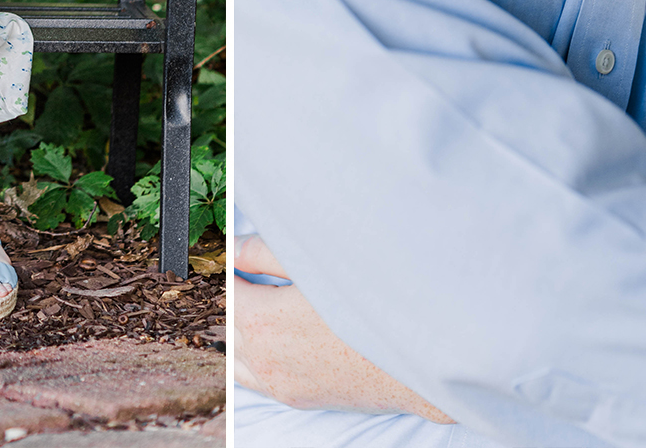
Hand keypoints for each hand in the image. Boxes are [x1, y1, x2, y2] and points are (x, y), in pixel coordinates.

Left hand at [232, 235, 452, 422]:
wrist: (417, 354)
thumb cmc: (372, 300)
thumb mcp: (315, 263)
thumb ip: (264, 254)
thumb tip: (232, 247)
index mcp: (261, 319)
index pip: (228, 290)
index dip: (233, 268)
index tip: (242, 256)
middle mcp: (263, 357)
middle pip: (229, 323)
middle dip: (237, 297)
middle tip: (253, 274)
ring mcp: (279, 382)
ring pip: (237, 357)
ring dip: (242, 331)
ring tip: (262, 307)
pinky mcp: (296, 398)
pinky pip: (256, 380)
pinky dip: (254, 359)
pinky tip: (272, 341)